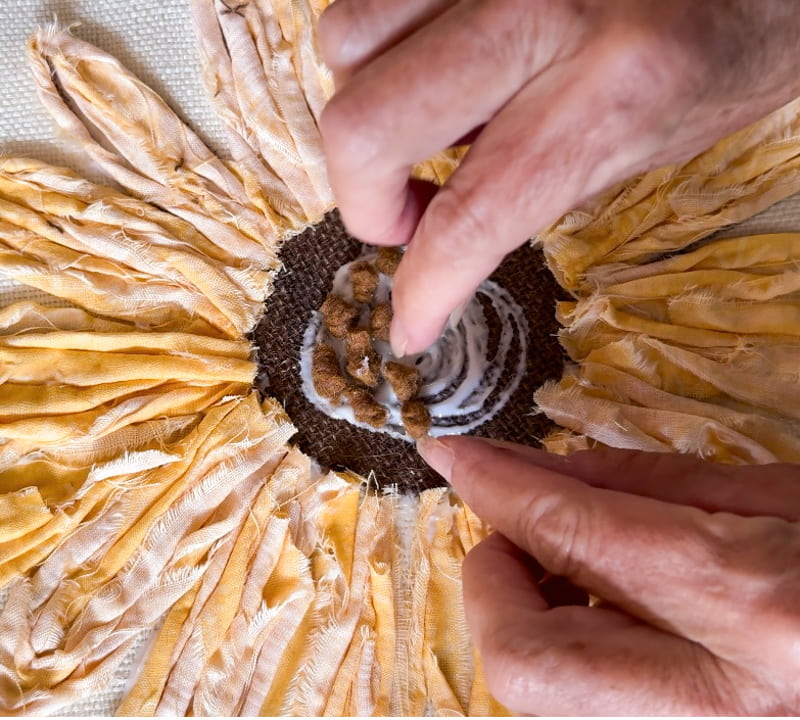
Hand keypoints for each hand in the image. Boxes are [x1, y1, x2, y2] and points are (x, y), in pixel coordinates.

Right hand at [318, 0, 799, 354]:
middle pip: (364, 125)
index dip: (424, 290)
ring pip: (346, 44)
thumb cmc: (731, 45)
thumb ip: (538, 186)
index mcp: (613, 89)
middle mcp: (540, 10)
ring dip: (368, 110)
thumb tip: (438, 235)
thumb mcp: (651, 144)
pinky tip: (435, 71)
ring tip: (425, 130)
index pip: (472, 217)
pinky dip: (382, 50)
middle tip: (404, 216)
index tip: (411, 326)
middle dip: (364, 197)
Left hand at [417, 435, 799, 714]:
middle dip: (495, 586)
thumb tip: (548, 469)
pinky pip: (596, 712)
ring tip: (576, 575)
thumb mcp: (793, 493)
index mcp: (760, 605)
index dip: (496, 486)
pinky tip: (618, 620)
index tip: (452, 455)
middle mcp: (726, 707)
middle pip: (530, 664)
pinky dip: (579, 656)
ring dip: (533, 623)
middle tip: (519, 535)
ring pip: (553, 700)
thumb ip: (658, 483)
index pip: (572, 532)